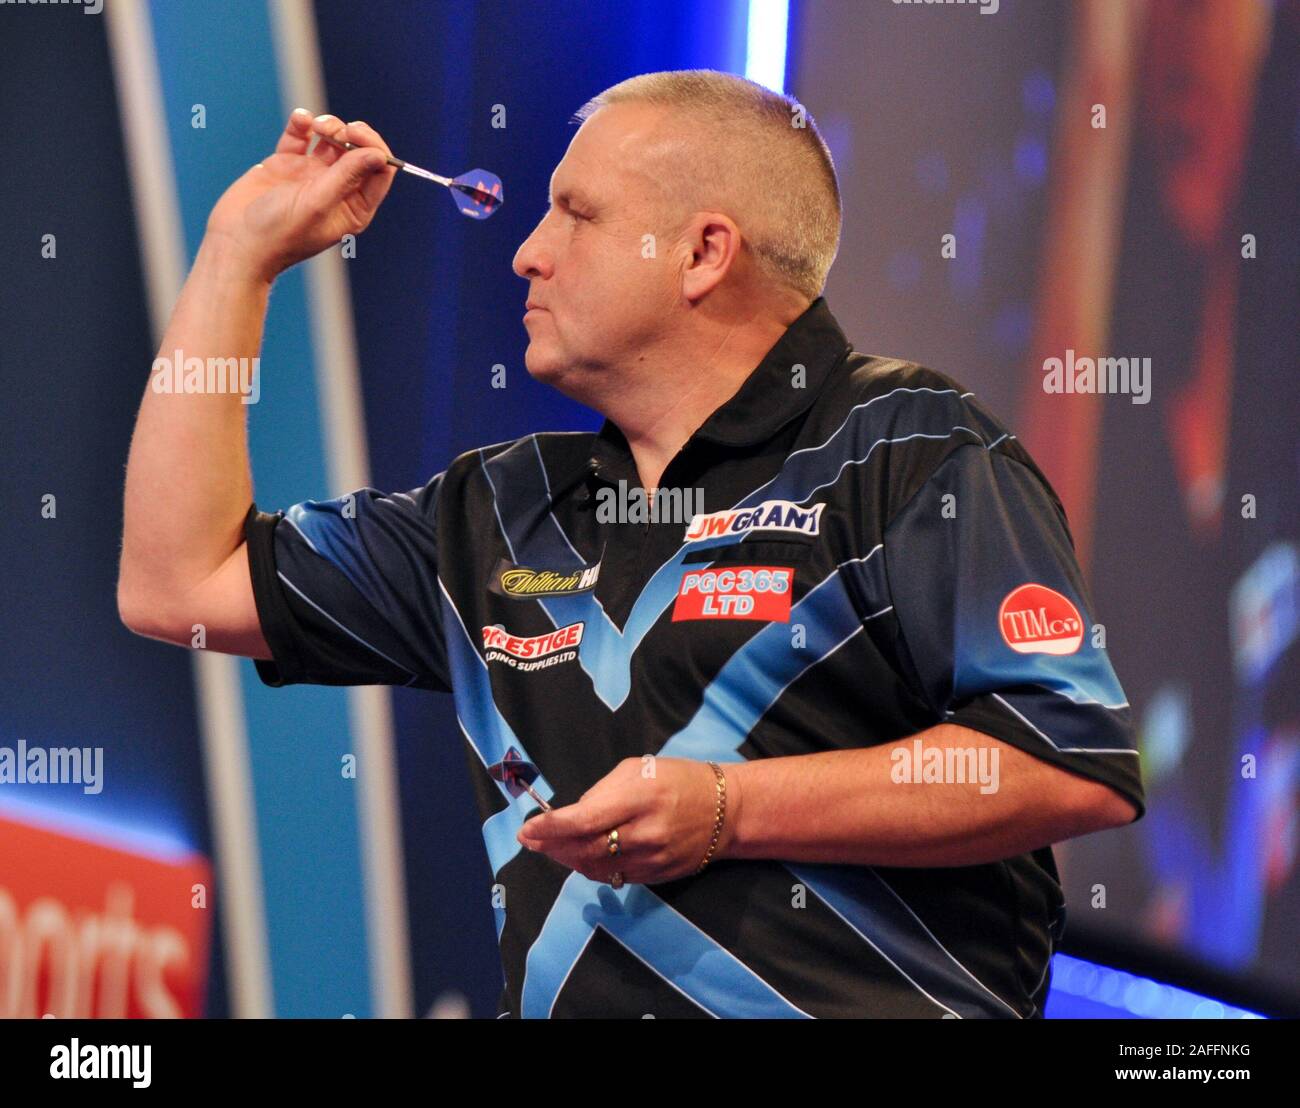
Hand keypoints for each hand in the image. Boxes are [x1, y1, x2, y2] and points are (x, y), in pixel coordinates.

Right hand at [205, 110, 397, 282]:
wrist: (236, 241)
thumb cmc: (279, 233)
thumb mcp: (316, 204)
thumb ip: (346, 177)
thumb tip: (377, 155)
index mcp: (353, 208)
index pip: (379, 172)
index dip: (373, 147)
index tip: (356, 134)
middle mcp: (337, 190)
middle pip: (358, 151)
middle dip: (350, 133)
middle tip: (334, 130)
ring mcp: (312, 176)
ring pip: (332, 140)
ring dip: (328, 125)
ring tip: (316, 126)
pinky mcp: (287, 164)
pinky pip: (301, 135)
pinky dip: (303, 124)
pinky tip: (300, 120)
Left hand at [516, 757, 739, 885]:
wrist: (726, 810)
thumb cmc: (678, 779)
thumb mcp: (638, 768)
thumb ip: (602, 792)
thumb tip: (571, 815)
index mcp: (640, 798)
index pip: (585, 820)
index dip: (551, 828)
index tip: (527, 829)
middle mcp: (646, 833)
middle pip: (585, 849)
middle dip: (551, 846)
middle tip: (531, 839)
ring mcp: (652, 859)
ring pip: (596, 867)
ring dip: (567, 859)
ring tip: (551, 847)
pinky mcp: (657, 876)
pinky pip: (614, 876)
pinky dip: (590, 867)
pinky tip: (579, 856)